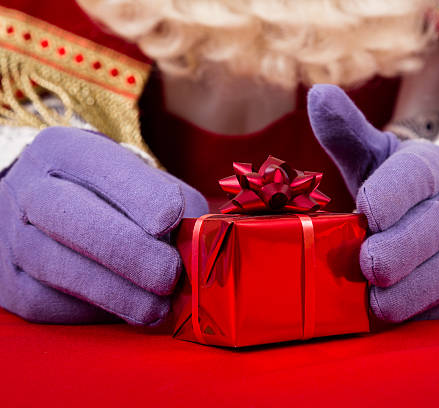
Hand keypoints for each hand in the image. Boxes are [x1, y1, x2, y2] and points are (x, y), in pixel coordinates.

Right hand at [0, 127, 207, 325]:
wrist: (44, 211)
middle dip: (128, 251)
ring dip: (116, 292)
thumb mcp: (140, 179)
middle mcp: (29, 188)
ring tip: (158, 306)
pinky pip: (50, 303)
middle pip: (71, 217)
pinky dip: (94, 310)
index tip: (171, 220)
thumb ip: (174, 202)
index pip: (100, 164)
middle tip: (170, 275)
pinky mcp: (10, 283)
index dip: (138, 194)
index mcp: (65, 150)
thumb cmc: (110, 194)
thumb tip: (200, 243)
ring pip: (58, 266)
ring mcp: (11, 237)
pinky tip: (127, 308)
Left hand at [308, 84, 438, 321]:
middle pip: (438, 226)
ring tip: (379, 304)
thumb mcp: (378, 159)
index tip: (366, 213)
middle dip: (401, 249)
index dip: (393, 194)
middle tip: (368, 266)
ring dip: (417, 289)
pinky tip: (400, 319)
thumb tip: (318, 94)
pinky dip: (430, 313)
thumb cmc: (403, 190)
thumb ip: (348, 134)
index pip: (417, 176)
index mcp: (435, 168)